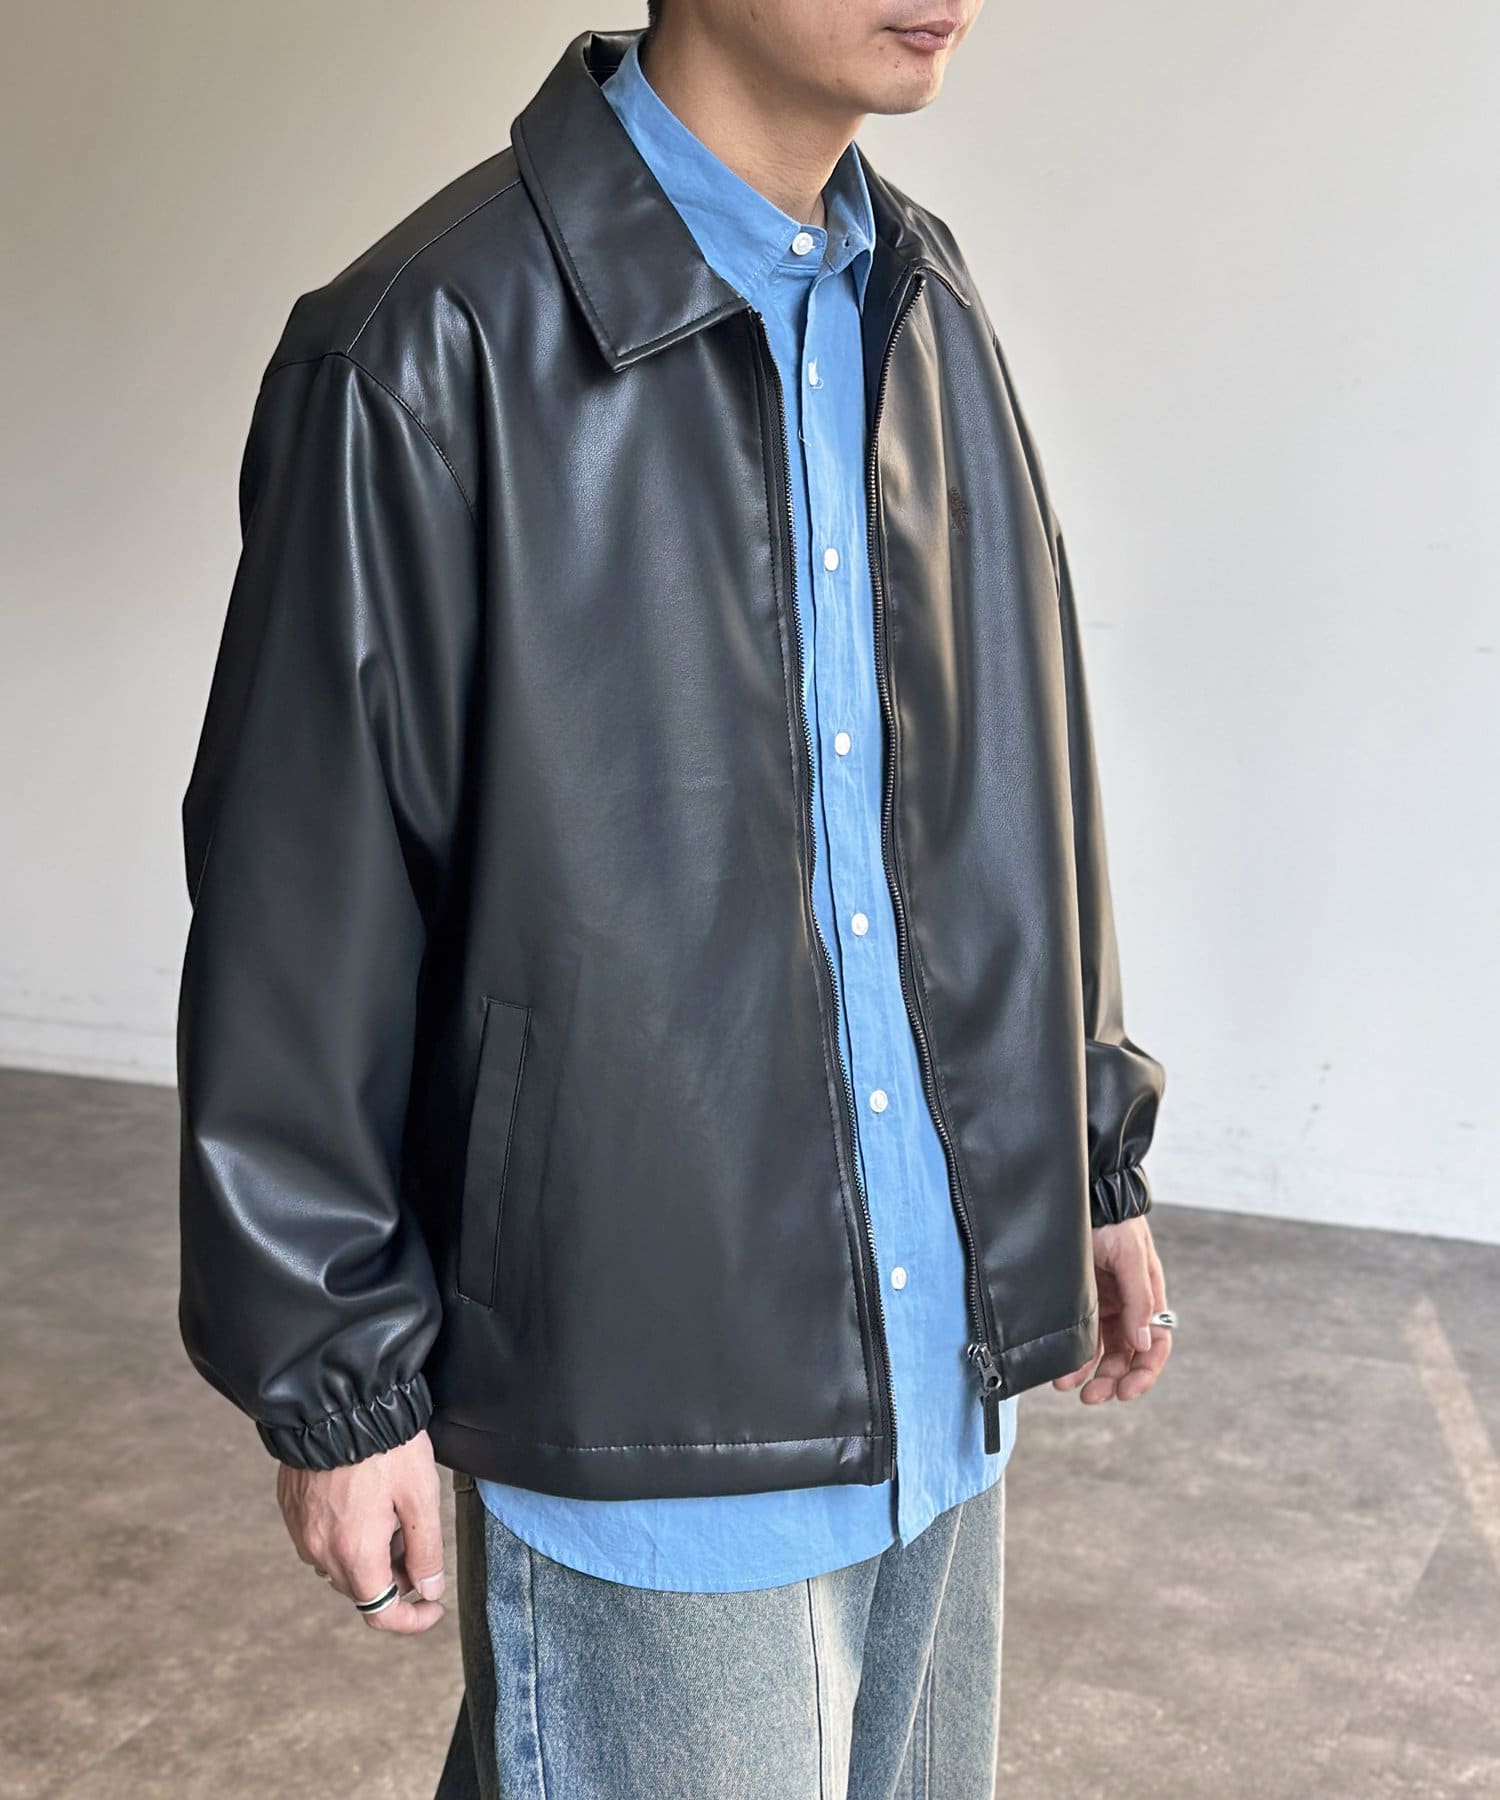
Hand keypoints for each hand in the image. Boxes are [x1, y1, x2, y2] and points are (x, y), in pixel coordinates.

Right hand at [277, 1428, 446, 1632]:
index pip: (381, 1613)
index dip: (412, 1619)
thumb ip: (426, 1550)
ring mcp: (302, 1531)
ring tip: (389, 1512)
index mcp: (355, 1554)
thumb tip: (429, 1590)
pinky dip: (346, 1535)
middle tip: (415, 1539)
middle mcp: (321, 1551)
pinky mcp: (292, 1510)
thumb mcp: (421, 1496)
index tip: (433, 1607)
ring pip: (341, 1564)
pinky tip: (364, 1501)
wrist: (338, 1404)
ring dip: (368, 1555)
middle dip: (394, 1576)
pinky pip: (321, 1539)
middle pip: (362, 1588)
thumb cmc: (384, 1445)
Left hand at [1052, 1215, 1171, 1403]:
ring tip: (1069, 1385)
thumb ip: (1139, 1299)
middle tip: (1092, 1395)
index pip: (1155, 1345)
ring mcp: (1104, 1305)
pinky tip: (1062, 1367)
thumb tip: (1142, 1341)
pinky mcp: (1082, 1301)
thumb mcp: (1132, 1257)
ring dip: (1089, 1372)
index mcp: (1148, 1299)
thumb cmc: (1116, 1223)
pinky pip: (1080, 1334)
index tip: (1126, 1391)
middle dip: (1111, 1379)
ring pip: (1101, 1350)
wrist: (1090, 1197)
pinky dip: (1073, 1353)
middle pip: (1126, 1355)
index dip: (1144, 1372)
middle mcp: (1128, 1307)